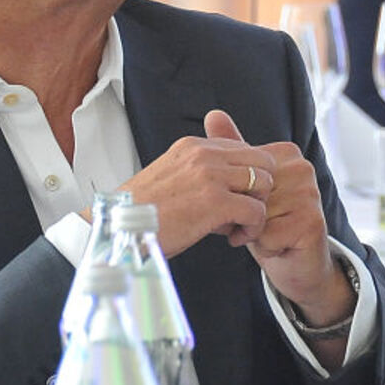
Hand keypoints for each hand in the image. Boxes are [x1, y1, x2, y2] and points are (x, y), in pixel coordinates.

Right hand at [117, 109, 275, 255]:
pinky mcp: (215, 202)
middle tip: (243, 212)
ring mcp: (211, 176)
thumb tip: (226, 187)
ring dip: (257, 210)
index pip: (245, 149)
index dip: (248, 177)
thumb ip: (198, 173)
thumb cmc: (141, 212)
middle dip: (260, 190)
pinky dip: (251, 229)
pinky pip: (256, 211)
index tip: (236, 198)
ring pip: (264, 184)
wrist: (119, 229)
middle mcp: (204, 155)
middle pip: (263, 162)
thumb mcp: (170, 177)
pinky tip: (233, 238)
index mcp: (193, 146)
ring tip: (237, 227)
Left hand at [206, 113, 352, 326]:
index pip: (243, 172)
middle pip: (249, 193)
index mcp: (285, 153)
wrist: (295, 263)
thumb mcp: (245, 185)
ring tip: (270, 235)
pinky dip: (266, 247)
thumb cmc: (268, 222)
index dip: (236, 195)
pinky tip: (279, 246)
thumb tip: (213, 114)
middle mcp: (302, 168)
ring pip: (256, 215)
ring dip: (254, 234)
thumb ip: (232, 149)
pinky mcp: (312, 221)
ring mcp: (310, 193)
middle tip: (256, 225)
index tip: (249, 205)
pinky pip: (267, 235)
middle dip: (243, 216)